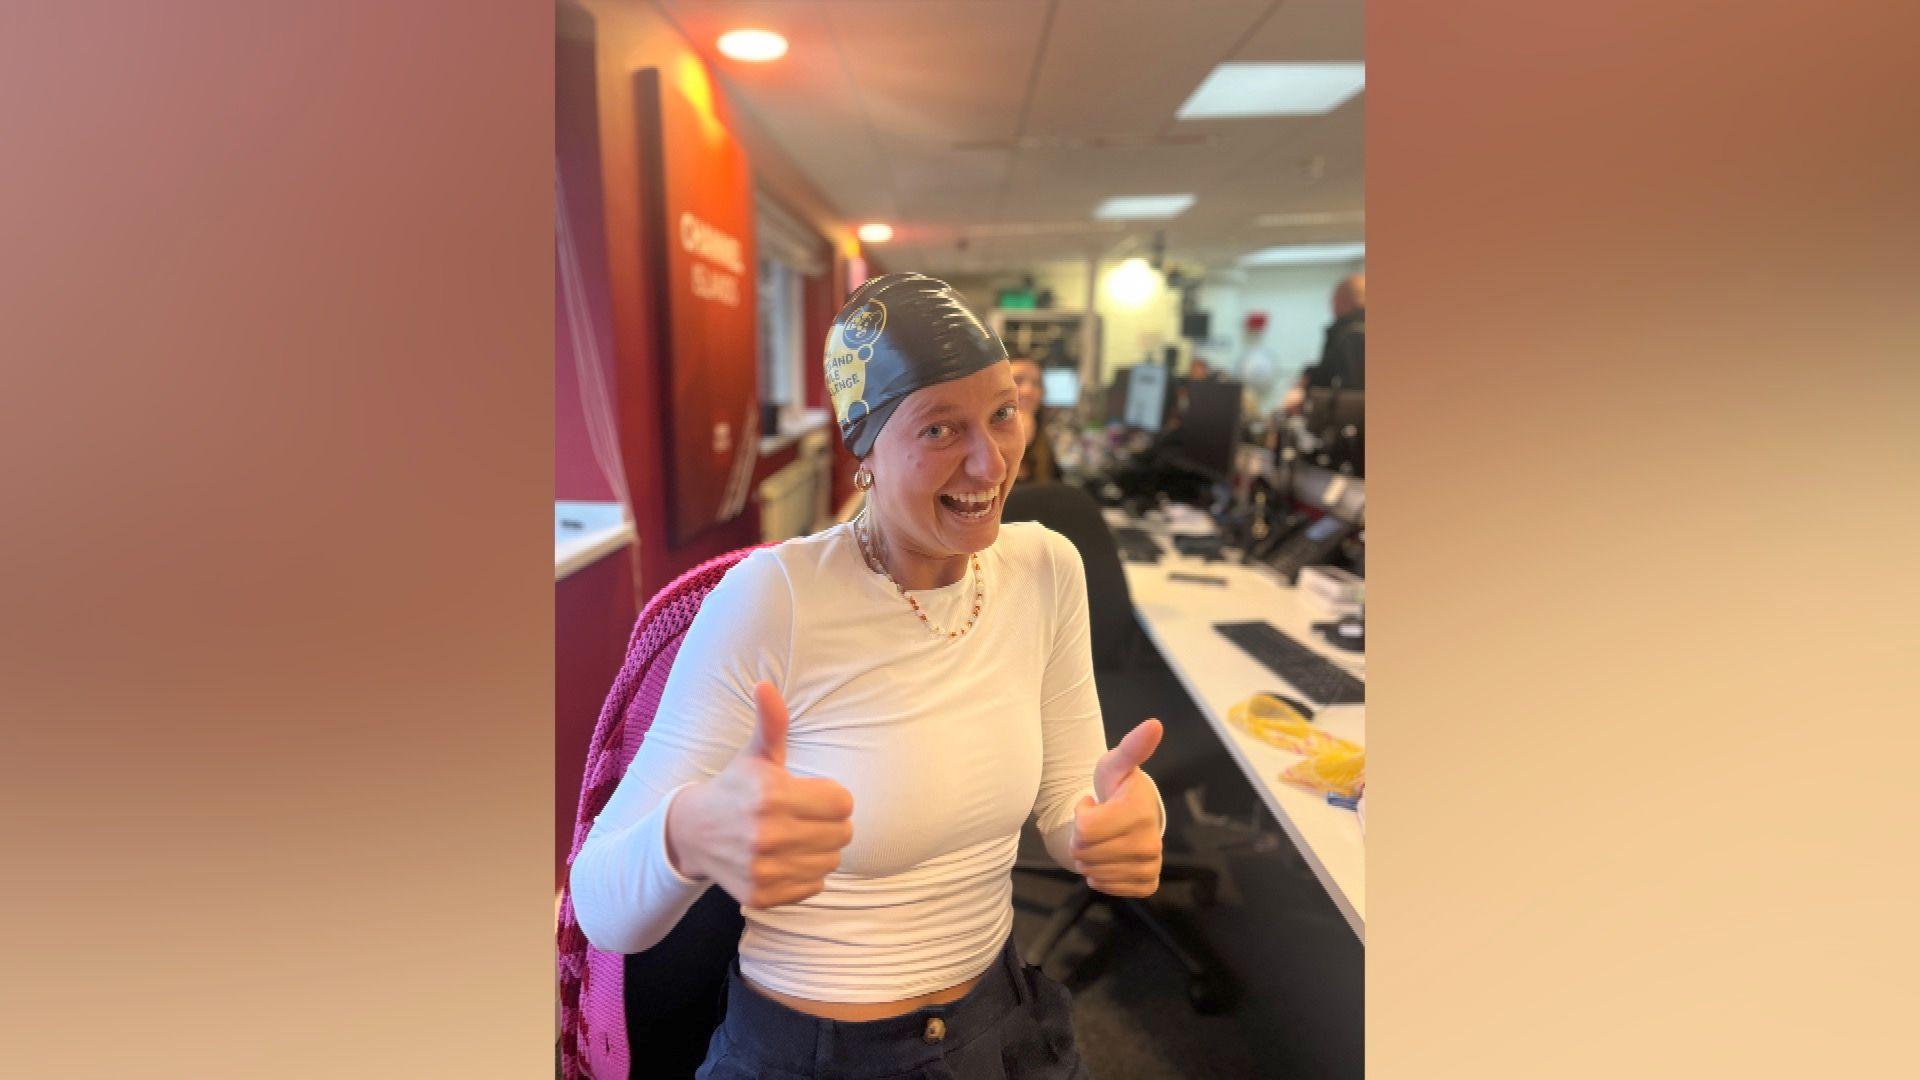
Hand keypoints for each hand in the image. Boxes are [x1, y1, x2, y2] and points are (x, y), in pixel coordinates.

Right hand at [666, 682, 855, 909]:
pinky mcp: (761, 896)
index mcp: (771, 795)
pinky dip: (805, 874)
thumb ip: (771, 722)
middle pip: (843, 834)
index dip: (832, 797)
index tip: (811, 794)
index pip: (844, 803)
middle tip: (803, 816)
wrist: (693, 833)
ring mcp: (763, 869)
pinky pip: (814, 886)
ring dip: (820, 850)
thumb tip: (765, 685)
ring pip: (831, 862)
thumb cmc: (736, 787)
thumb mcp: (755, 754)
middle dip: (829, 823)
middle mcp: (767, 835)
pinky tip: (784, 859)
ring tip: (794, 837)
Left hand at [1069, 719, 1163, 897]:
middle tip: (1096, 824)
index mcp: (1140, 812)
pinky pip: (1108, 888)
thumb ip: (1131, 747)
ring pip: (1092, 873)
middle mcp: (1150, 843)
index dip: (1081, 815)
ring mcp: (1150, 865)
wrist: (1130, 815)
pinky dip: (1100, 876)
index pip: (1084, 829)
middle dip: (1081, 838)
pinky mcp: (1148, 883)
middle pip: (1084, 853)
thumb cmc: (1116, 787)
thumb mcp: (1116, 764)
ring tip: (1103, 838)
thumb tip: (1154, 724)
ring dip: (1089, 857)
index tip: (1093, 804)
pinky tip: (1109, 857)